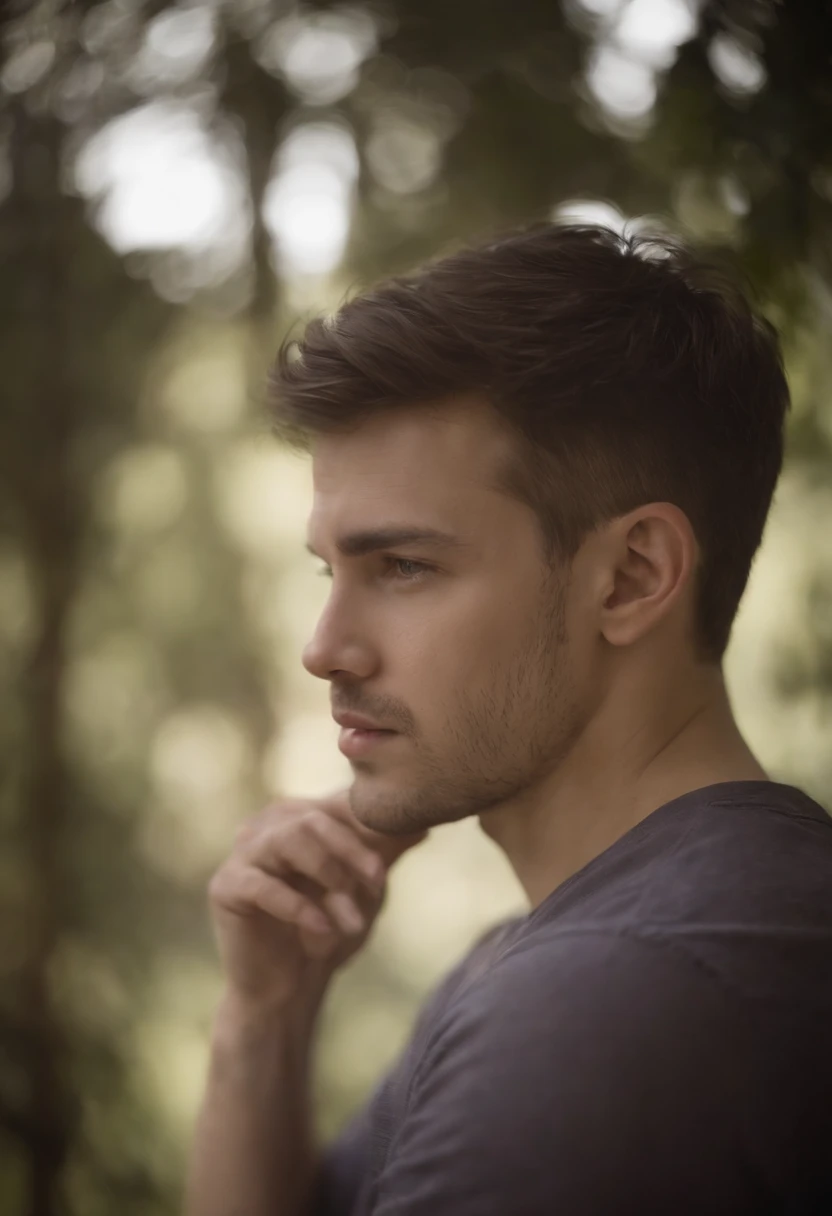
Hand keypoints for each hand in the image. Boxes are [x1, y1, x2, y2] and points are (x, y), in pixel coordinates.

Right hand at [207, 789, 426, 1010]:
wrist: (289, 990)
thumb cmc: (329, 931)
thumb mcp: (365, 889)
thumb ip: (386, 853)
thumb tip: (425, 823)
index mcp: (301, 816)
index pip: (337, 802)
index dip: (370, 821)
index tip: (404, 842)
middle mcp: (268, 825)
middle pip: (315, 817)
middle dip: (352, 852)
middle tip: (378, 885)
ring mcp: (243, 853)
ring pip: (290, 840)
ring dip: (329, 878)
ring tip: (351, 920)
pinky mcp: (225, 886)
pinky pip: (263, 885)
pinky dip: (299, 908)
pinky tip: (322, 932)